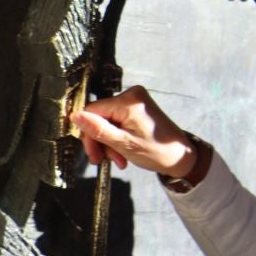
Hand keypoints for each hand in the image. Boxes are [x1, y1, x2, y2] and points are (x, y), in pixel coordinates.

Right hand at [72, 85, 196, 175]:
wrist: (181, 157)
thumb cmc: (158, 152)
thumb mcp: (123, 144)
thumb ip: (98, 130)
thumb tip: (75, 116)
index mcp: (128, 101)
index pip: (91, 111)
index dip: (88, 134)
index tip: (94, 154)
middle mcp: (131, 95)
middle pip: (98, 117)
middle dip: (100, 141)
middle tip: (104, 160)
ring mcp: (135, 101)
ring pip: (106, 122)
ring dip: (109, 143)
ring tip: (119, 159)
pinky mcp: (137, 108)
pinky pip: (117, 122)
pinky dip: (117, 138)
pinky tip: (122, 152)